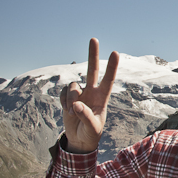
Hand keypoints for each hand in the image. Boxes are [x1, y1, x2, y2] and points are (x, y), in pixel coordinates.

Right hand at [60, 38, 118, 153]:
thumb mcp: (92, 128)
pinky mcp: (68, 97)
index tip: (115, 52)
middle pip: (92, 69)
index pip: (109, 79)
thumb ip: (86, 116)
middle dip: (92, 54)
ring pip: (72, 86)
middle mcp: (92, 91)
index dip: (112, 67)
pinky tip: (67, 110)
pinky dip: (63, 101)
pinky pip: (62, 92)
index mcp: (102, 97)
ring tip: (72, 112)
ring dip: (70, 99)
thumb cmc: (91, 133)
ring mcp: (79, 93)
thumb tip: (76, 104)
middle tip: (94, 38)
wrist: (80, 139)